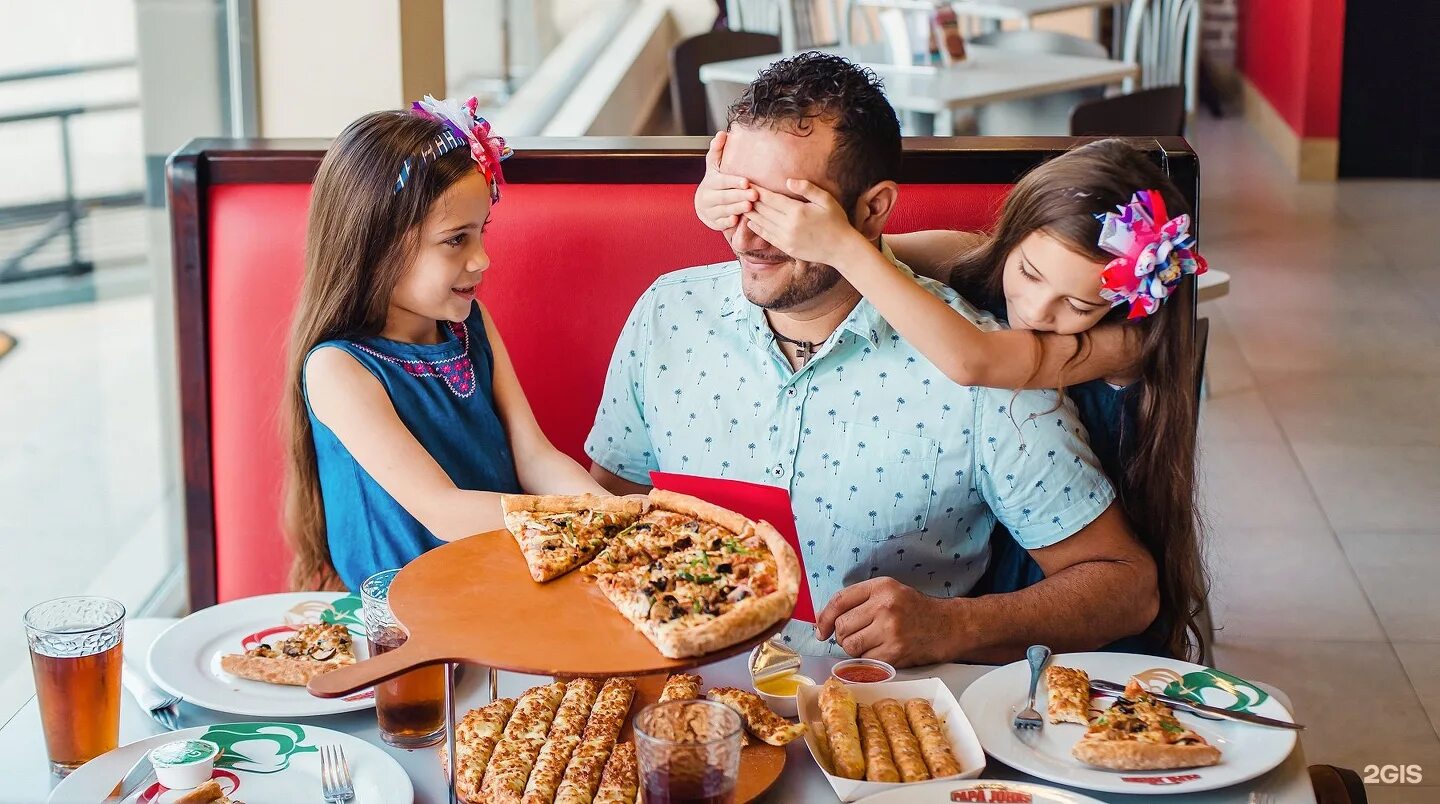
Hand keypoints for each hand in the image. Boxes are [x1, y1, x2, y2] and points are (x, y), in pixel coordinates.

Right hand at [694, 131, 756, 230]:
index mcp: (710, 182)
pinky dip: (728, 222)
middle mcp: (708, 197)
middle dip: (739, 196)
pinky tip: (738, 220)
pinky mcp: (714, 223)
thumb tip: (722, 133)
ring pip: (724, 210)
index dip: (733, 181)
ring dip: (737, 208)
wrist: (704, 203)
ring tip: (750, 206)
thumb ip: (718, 150)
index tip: (746, 181)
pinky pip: (721, 223)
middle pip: (724, 196)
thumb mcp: (714, 166)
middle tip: (754, 194)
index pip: (722, 181)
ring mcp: (710, 211)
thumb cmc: (715, 182)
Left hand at [742, 179, 863, 266]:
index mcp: (797, 211)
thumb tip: (788, 180)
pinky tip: (750, 222)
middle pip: (763, 210)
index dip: (757, 191)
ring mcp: (786, 239)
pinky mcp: (786, 248)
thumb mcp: (826, 200)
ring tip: (740, 205)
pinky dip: (757, 229)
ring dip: (751, 214)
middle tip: (739, 192)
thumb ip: (807, 188)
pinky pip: (767, 237)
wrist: (841, 249)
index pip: (770, 198)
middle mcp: (788, 226)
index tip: (748, 183)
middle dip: (750, 200)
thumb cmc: (836, 221)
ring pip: (762, 223)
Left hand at [815, 577, 962, 666]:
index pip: (839, 601)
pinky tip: (880, 652)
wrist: (948, 627)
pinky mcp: (894, 653)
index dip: (824, 618)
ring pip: (849, 645)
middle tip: (856, 636)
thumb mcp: (888, 592)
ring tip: (868, 644)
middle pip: (842, 626)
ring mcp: (890, 630)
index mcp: (881, 587)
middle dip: (842, 635)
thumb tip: (823, 619)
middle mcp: (885, 606)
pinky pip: (864, 660)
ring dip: (853, 648)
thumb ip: (858, 601)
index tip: (821, 630)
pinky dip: (867, 660)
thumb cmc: (914, 610)